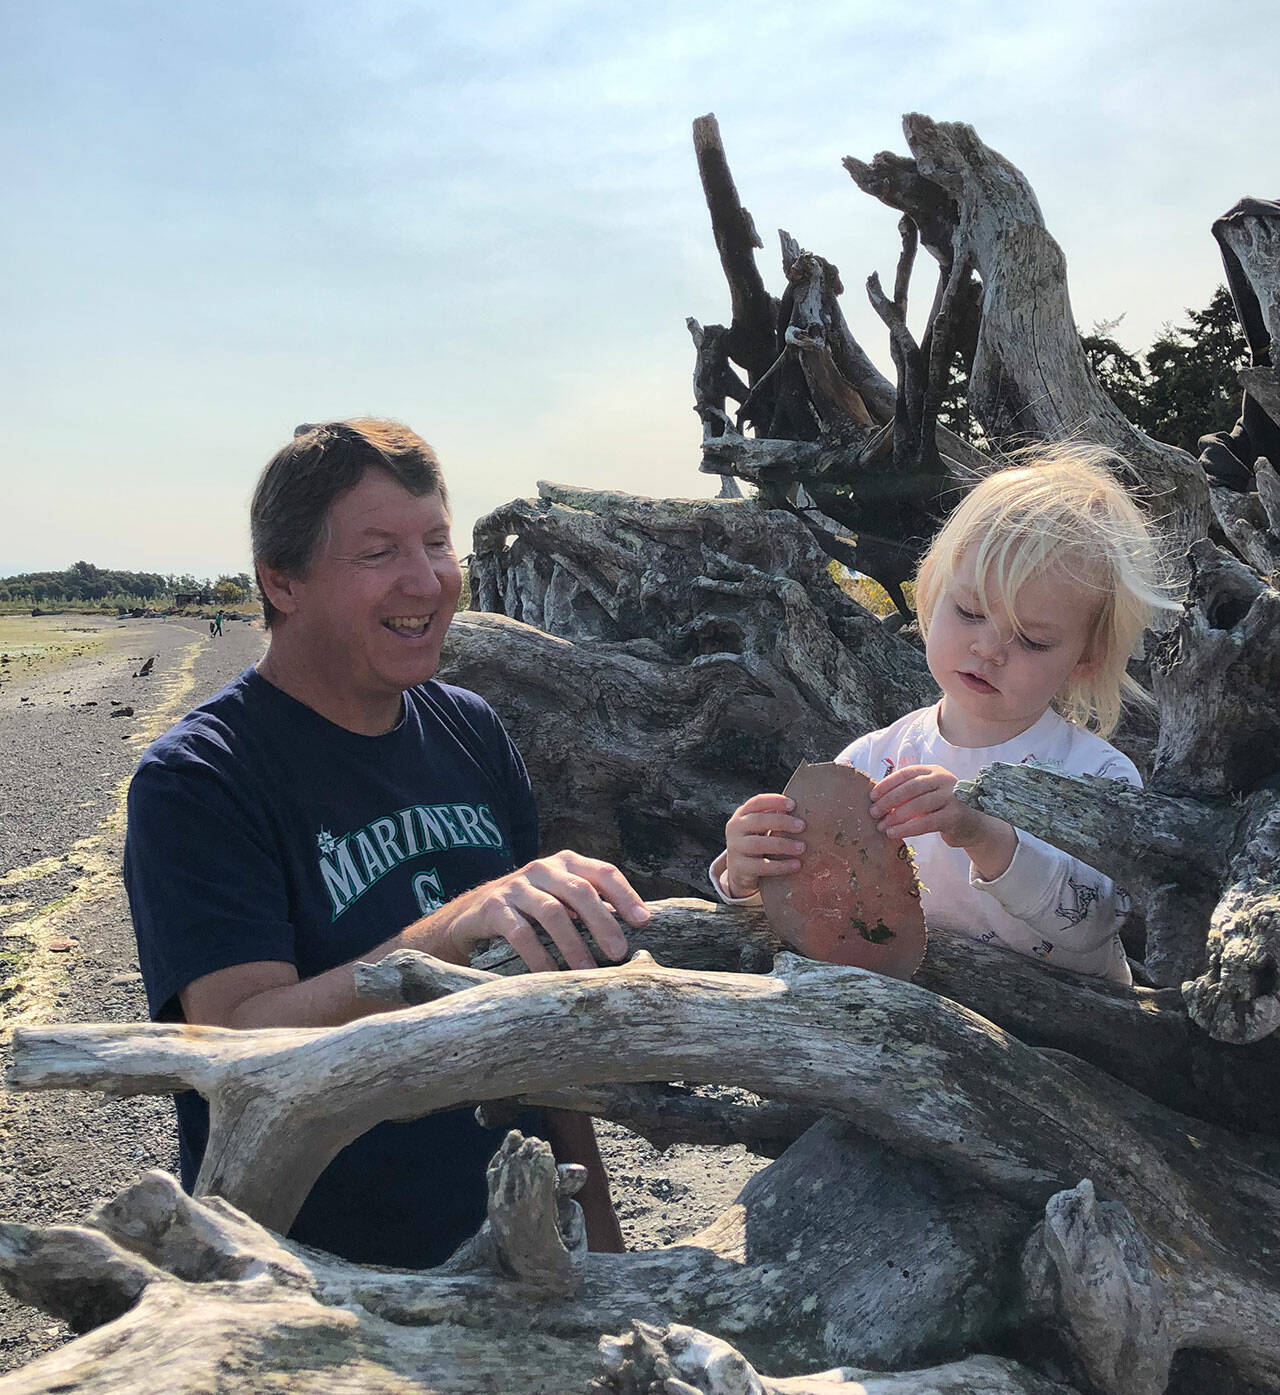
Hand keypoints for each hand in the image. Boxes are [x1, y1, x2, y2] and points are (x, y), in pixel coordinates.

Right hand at [413, 851, 649, 972]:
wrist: (472, 912)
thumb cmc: (532, 908)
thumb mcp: (562, 897)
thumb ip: (592, 905)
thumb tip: (638, 931)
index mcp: (567, 863)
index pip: (604, 872)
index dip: (626, 896)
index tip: (644, 923)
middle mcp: (543, 868)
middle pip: (580, 891)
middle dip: (603, 922)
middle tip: (619, 953)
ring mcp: (517, 886)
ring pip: (552, 912)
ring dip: (573, 944)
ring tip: (587, 972)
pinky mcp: (494, 907)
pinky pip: (520, 933)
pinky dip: (539, 956)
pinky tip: (551, 975)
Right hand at [723, 793, 805, 898]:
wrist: (738, 872)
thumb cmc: (756, 844)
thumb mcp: (760, 828)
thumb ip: (773, 818)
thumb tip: (801, 809)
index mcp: (742, 815)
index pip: (756, 802)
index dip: (774, 801)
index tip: (793, 804)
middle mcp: (735, 829)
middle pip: (758, 820)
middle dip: (782, 822)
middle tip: (802, 826)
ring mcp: (735, 848)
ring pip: (759, 844)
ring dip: (783, 845)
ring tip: (802, 847)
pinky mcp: (739, 868)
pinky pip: (762, 866)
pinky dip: (781, 866)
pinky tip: (796, 864)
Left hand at [869, 764, 981, 847]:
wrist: (973, 824)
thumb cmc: (942, 808)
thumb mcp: (927, 794)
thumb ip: (908, 792)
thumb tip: (876, 799)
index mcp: (934, 770)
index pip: (906, 773)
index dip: (886, 784)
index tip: (871, 796)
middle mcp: (944, 780)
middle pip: (910, 788)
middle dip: (888, 801)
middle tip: (873, 813)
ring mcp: (952, 797)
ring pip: (917, 806)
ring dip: (895, 817)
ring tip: (882, 826)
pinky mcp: (955, 816)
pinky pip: (926, 823)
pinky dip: (906, 829)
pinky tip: (894, 833)